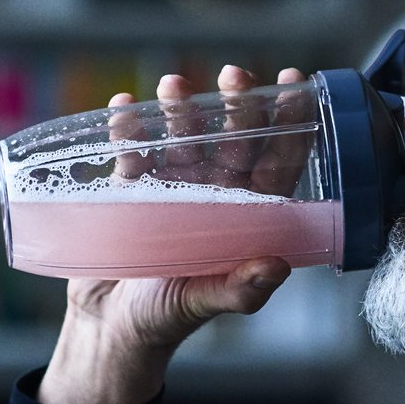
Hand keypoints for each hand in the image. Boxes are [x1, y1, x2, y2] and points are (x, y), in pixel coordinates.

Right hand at [37, 64, 304, 403]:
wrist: (108, 327)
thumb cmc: (165, 319)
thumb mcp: (203, 303)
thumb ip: (240, 288)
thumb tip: (278, 266)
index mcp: (244, 215)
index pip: (276, 162)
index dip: (290, 124)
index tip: (296, 85)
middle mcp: (213, 194)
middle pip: (231, 140)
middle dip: (235, 106)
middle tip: (234, 76)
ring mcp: (171, 187)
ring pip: (182, 137)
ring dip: (180, 111)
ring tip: (173, 87)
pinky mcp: (128, 190)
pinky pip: (132, 152)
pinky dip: (127, 130)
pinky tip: (122, 108)